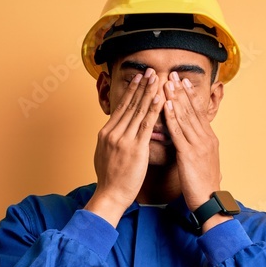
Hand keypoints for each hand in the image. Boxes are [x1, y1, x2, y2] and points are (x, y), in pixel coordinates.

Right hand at [85, 68, 163, 226]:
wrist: (110, 195)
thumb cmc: (110, 180)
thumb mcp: (105, 155)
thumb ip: (111, 141)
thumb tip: (113, 132)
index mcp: (106, 133)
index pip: (121, 108)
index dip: (131, 92)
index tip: (138, 79)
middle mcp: (113, 133)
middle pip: (129, 105)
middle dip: (141, 86)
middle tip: (151, 71)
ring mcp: (123, 139)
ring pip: (138, 111)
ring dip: (149, 92)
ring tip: (157, 78)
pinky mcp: (134, 148)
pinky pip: (146, 125)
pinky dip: (154, 110)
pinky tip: (160, 98)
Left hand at [161, 72, 223, 216]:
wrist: (210, 202)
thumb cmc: (202, 186)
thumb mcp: (201, 162)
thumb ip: (195, 149)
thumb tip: (189, 142)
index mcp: (209, 139)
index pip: (197, 113)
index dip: (189, 96)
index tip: (182, 82)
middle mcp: (206, 138)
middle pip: (192, 110)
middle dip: (181, 91)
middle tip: (173, 74)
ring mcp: (199, 145)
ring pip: (185, 117)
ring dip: (176, 98)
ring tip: (168, 83)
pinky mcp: (190, 154)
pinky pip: (180, 132)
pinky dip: (173, 117)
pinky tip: (166, 105)